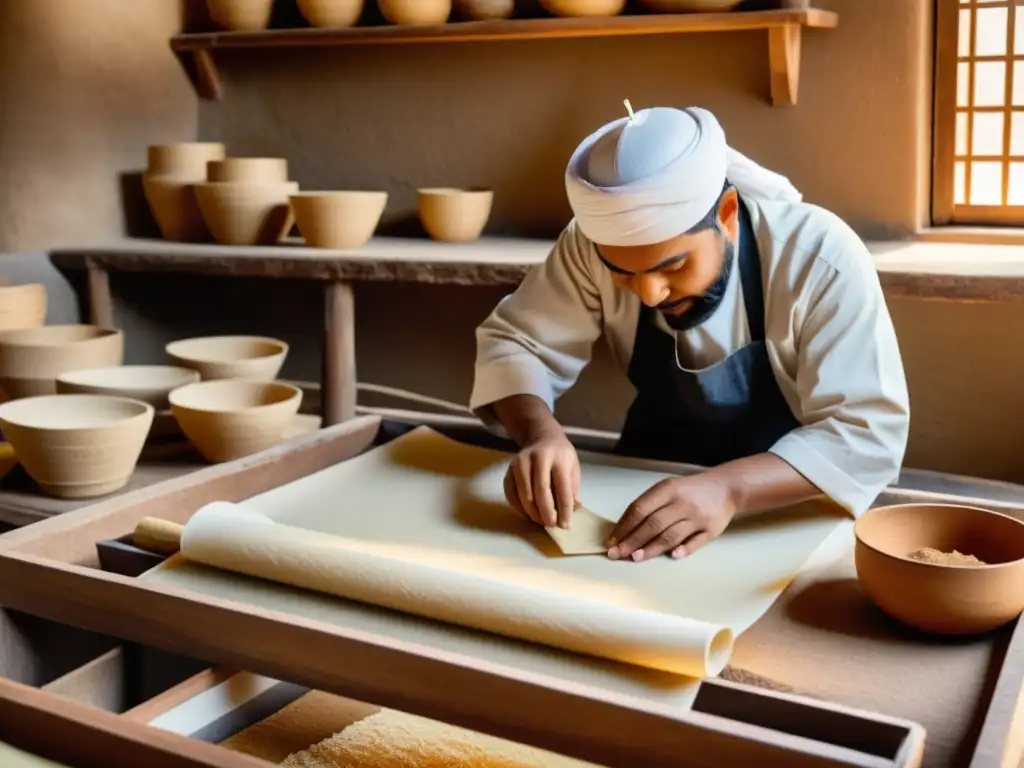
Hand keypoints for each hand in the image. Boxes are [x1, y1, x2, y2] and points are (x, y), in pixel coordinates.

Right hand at [503, 435, 580, 528]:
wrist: (542, 437)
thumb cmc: (561, 456)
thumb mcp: (573, 467)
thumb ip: (573, 488)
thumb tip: (574, 509)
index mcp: (558, 458)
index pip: (562, 487)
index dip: (564, 509)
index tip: (566, 525)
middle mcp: (538, 458)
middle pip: (541, 491)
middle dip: (546, 512)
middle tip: (551, 525)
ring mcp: (520, 462)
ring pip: (524, 494)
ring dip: (532, 512)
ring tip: (541, 521)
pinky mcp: (509, 469)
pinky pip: (511, 493)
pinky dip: (519, 507)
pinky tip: (528, 514)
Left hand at [606, 474, 735, 561]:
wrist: (725, 488)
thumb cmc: (688, 491)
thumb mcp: (668, 489)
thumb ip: (648, 506)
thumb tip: (623, 530)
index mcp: (667, 489)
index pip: (640, 509)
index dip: (623, 526)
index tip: (611, 541)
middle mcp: (681, 503)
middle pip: (653, 524)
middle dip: (632, 541)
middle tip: (617, 554)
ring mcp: (698, 516)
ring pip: (671, 535)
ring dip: (652, 548)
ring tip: (635, 558)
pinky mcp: (712, 529)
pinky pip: (696, 542)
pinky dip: (684, 549)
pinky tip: (672, 556)